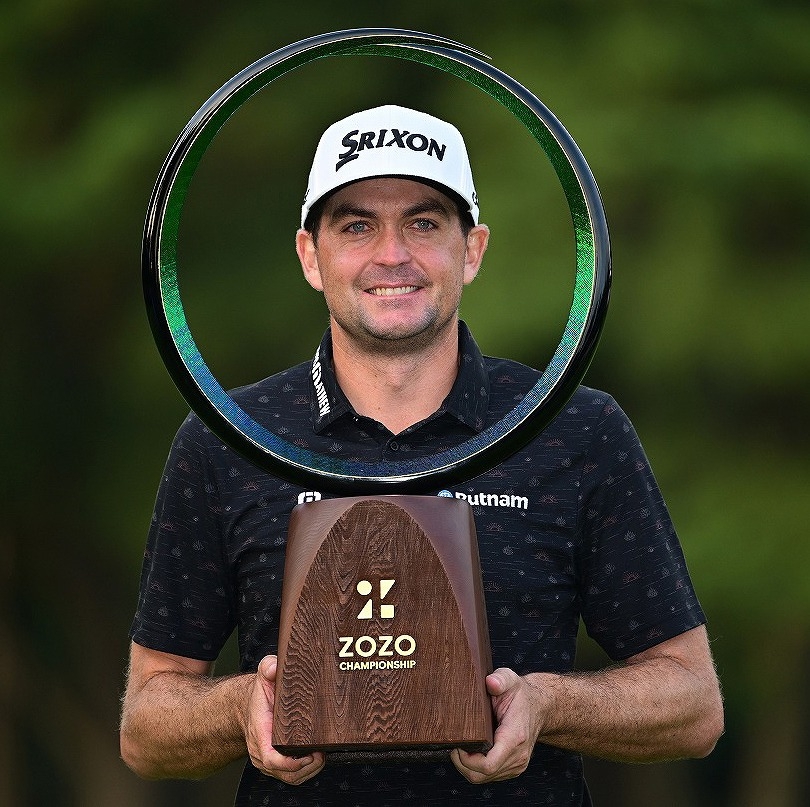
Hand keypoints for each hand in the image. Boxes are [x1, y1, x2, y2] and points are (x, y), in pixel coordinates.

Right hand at [244, 655, 324, 784]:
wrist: (249, 708)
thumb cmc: (259, 696)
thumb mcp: (263, 677)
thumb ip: (268, 667)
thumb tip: (274, 667)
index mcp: (260, 734)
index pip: (271, 758)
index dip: (288, 763)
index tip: (305, 756)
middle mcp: (263, 752)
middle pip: (285, 773)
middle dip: (306, 767)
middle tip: (321, 753)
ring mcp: (270, 760)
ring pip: (291, 778)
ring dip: (309, 770)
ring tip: (321, 755)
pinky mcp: (277, 763)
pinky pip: (291, 775)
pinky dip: (306, 771)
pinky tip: (316, 758)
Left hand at [451, 667, 544, 783]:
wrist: (540, 707)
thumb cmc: (521, 694)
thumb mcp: (510, 679)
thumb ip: (500, 679)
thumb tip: (490, 682)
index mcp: (514, 737)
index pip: (488, 764)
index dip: (467, 760)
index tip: (458, 745)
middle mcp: (517, 756)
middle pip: (482, 775)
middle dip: (463, 764)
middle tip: (455, 746)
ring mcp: (517, 764)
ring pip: (485, 779)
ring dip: (469, 768)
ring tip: (461, 748)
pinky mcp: (514, 767)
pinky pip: (491, 777)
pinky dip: (478, 768)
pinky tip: (472, 752)